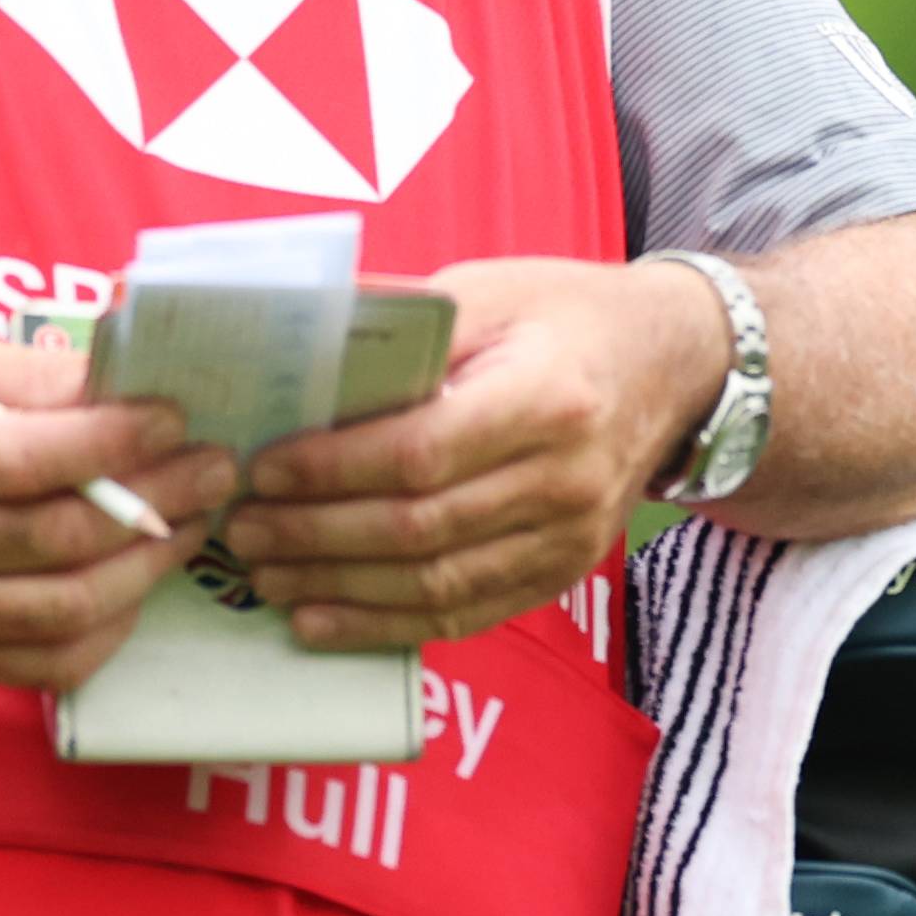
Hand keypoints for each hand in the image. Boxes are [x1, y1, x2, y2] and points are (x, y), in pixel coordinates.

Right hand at [0, 339, 232, 694]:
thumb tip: (126, 375)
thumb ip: (34, 374)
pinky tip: (140, 581)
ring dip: (149, 565)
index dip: (116, 441)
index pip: (29, 458)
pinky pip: (55, 661)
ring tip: (191, 524)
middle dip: (158, 500)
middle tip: (215, 471)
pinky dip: (115, 625)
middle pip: (61, 535)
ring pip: (69, 606)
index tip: (175, 419)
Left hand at [213, 256, 724, 647]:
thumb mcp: (488, 289)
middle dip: (315, 536)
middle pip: (419, 529)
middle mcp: (567, 477)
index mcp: (547, 396)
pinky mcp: (562, 572)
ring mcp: (570, 536)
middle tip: (241, 529)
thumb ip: (397, 322)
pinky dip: (385, 626)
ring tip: (264, 573)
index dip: (332, 470)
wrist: (674, 364)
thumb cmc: (567, 316)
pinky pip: (465, 614)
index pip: (421, 452)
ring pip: (435, 585)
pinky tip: (322, 618)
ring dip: (337, 589)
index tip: (264, 469)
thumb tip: (290, 338)